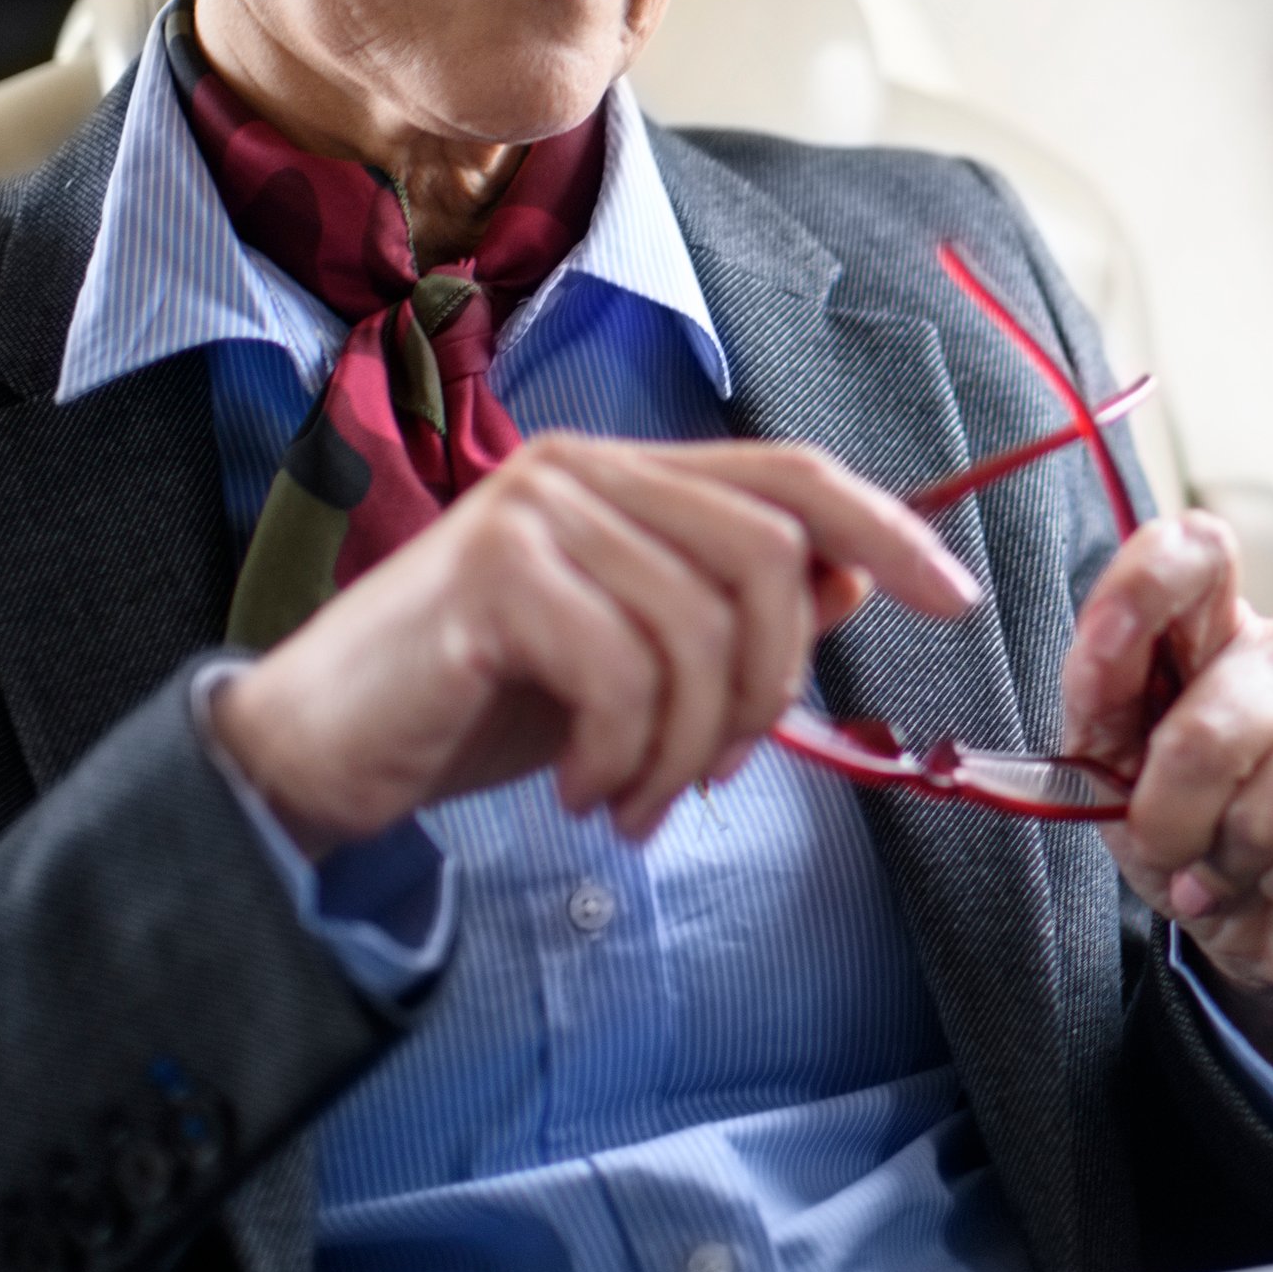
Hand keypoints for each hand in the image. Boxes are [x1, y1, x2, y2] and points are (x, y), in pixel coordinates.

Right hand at [207, 436, 977, 853]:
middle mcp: (584, 469)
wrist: (321, 752)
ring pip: (701, 627)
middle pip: (770, 557)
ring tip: (641, 801)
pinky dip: (624, 755)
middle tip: (717, 777)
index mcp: (628, 476)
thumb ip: (730, 610)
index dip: (886, 532)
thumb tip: (859, 577)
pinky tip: (585, 793)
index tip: (951, 600)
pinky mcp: (491, 572)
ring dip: (690, 748)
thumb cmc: (480, 707)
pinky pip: (622, 670)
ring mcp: (534, 510)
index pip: (792, 476)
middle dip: (771, 689)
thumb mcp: (631, 661)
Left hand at [1063, 512, 1272, 1115]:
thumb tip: (1098, 650)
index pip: (1194, 554)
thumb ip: (1099, 705)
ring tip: (1239, 868)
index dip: (1145, 588)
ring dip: (1235, 863)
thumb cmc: (1189, 839)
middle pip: (1211, 726)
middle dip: (1173, 819)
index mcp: (1211, 634)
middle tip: (1174, 852)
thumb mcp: (1112, 780)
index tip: (1104, 642)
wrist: (1263, 933)